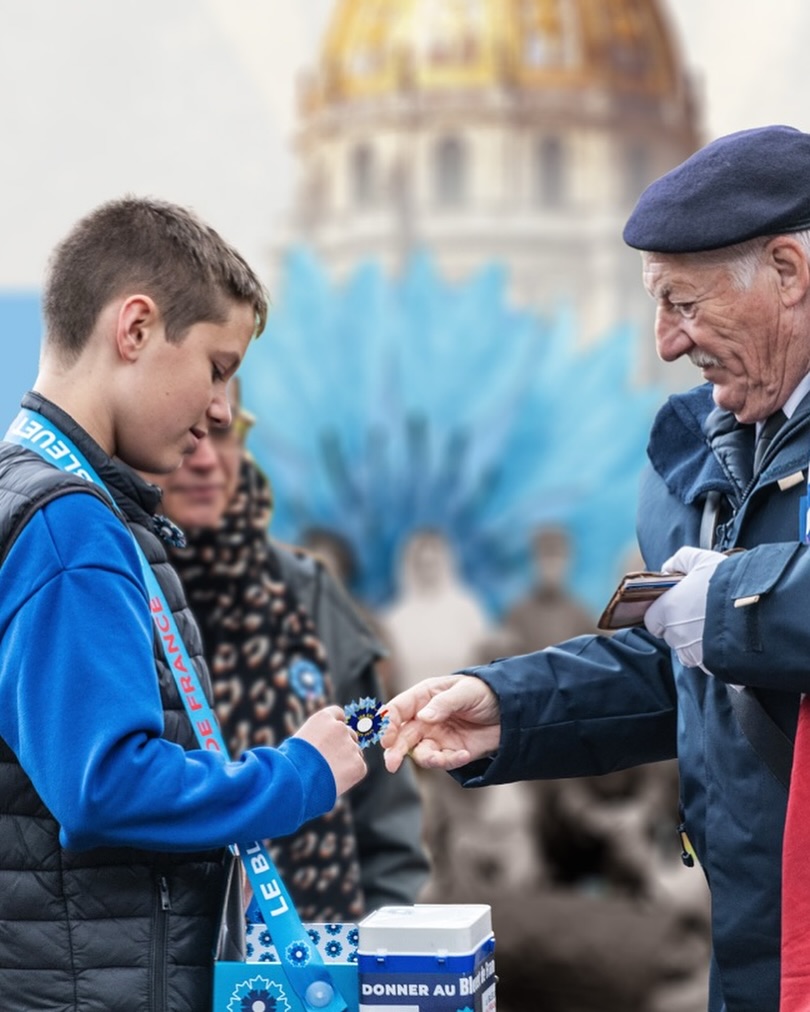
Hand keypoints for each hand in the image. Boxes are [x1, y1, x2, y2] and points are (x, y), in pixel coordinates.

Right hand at [293, 705, 366, 795]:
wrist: (295, 782)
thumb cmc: (290, 764)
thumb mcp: (299, 742)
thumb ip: (317, 737)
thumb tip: (324, 744)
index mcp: (323, 718)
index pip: (338, 714)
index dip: (337, 726)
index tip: (334, 736)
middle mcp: (340, 728)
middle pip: (350, 734)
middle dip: (344, 746)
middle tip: (331, 762)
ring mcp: (351, 745)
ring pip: (355, 752)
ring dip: (347, 761)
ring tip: (328, 774)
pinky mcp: (358, 764)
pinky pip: (359, 768)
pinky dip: (351, 775)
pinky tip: (336, 781)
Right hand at [381, 675, 501, 773]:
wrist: (511, 710)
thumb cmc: (484, 692)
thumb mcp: (465, 692)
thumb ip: (444, 703)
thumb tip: (423, 716)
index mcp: (423, 697)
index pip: (397, 710)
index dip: (387, 724)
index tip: (386, 738)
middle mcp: (424, 718)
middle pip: (402, 736)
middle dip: (394, 750)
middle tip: (391, 764)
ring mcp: (436, 736)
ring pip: (419, 753)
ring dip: (425, 759)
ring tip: (439, 759)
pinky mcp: (450, 752)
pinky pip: (442, 761)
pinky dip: (449, 762)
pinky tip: (465, 755)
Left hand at [644, 546, 725, 671]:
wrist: (759, 610)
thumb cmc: (727, 583)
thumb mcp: (702, 560)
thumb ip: (680, 560)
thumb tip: (668, 568)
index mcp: (667, 610)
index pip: (652, 620)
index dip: (662, 614)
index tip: (678, 607)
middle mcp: (675, 635)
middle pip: (670, 636)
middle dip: (681, 628)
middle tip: (701, 614)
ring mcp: (693, 653)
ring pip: (687, 651)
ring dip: (696, 643)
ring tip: (716, 627)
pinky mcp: (711, 666)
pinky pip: (706, 663)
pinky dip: (712, 654)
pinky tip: (725, 640)